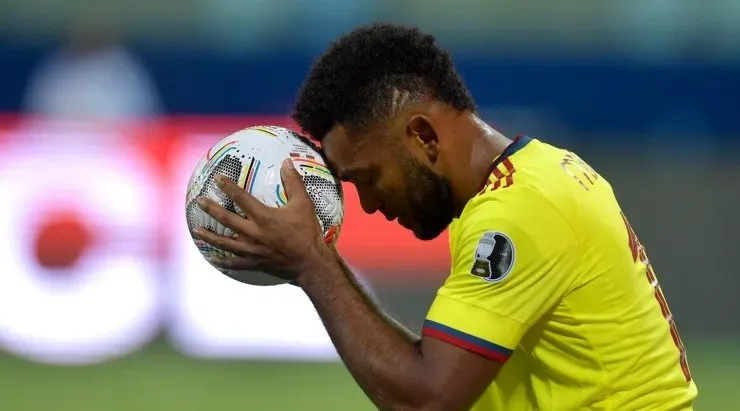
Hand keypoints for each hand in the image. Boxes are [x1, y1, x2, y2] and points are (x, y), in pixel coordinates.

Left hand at [192, 158, 331, 281]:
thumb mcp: (303, 204)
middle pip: (226, 219)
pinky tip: (215, 260)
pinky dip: (223, 261)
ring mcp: (251, 250)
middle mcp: (252, 233)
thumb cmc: (307, 232)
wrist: (310, 263)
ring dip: (209, 236)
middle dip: (211, 209)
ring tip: (197, 230)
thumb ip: (293, 182)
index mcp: (263, 217)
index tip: (217, 178)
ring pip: (224, 242)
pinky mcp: (254, 263)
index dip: (228, 186)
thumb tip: (286, 162)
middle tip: (199, 202)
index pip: (241, 198)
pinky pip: (234, 263)